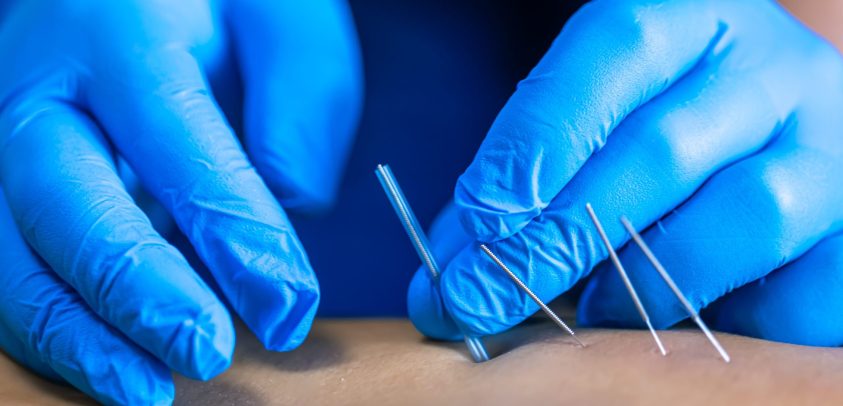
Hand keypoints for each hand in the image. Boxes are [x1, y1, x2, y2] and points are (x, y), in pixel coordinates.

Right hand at [0, 0, 360, 402]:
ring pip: (8, 251)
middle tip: (208, 354)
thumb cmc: (226, 5)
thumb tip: (290, 209)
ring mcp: (0, 137)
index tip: (287, 305)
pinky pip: (4, 266)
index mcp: (118, 27)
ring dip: (74, 333)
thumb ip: (301, 103)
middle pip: (64, 201)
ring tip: (146, 389)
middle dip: (137, 292)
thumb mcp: (285, 19)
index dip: (232, 230)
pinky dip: (51, 327)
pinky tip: (108, 362)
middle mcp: (38, 82)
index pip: (174, 140)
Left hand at [408, 0, 842, 346]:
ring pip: (748, 214)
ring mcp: (830, 143)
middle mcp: (771, 69)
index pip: (610, 58)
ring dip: (648, 281)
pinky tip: (675, 324)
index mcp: (691, 17)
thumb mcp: (593, 114)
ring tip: (593, 308)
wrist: (770, 117)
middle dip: (558, 238)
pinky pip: (803, 288)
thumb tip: (451, 276)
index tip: (469, 228)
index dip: (532, 147)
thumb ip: (522, 182)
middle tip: (481, 299)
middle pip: (662, 150)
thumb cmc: (657, 116)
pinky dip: (730, 320)